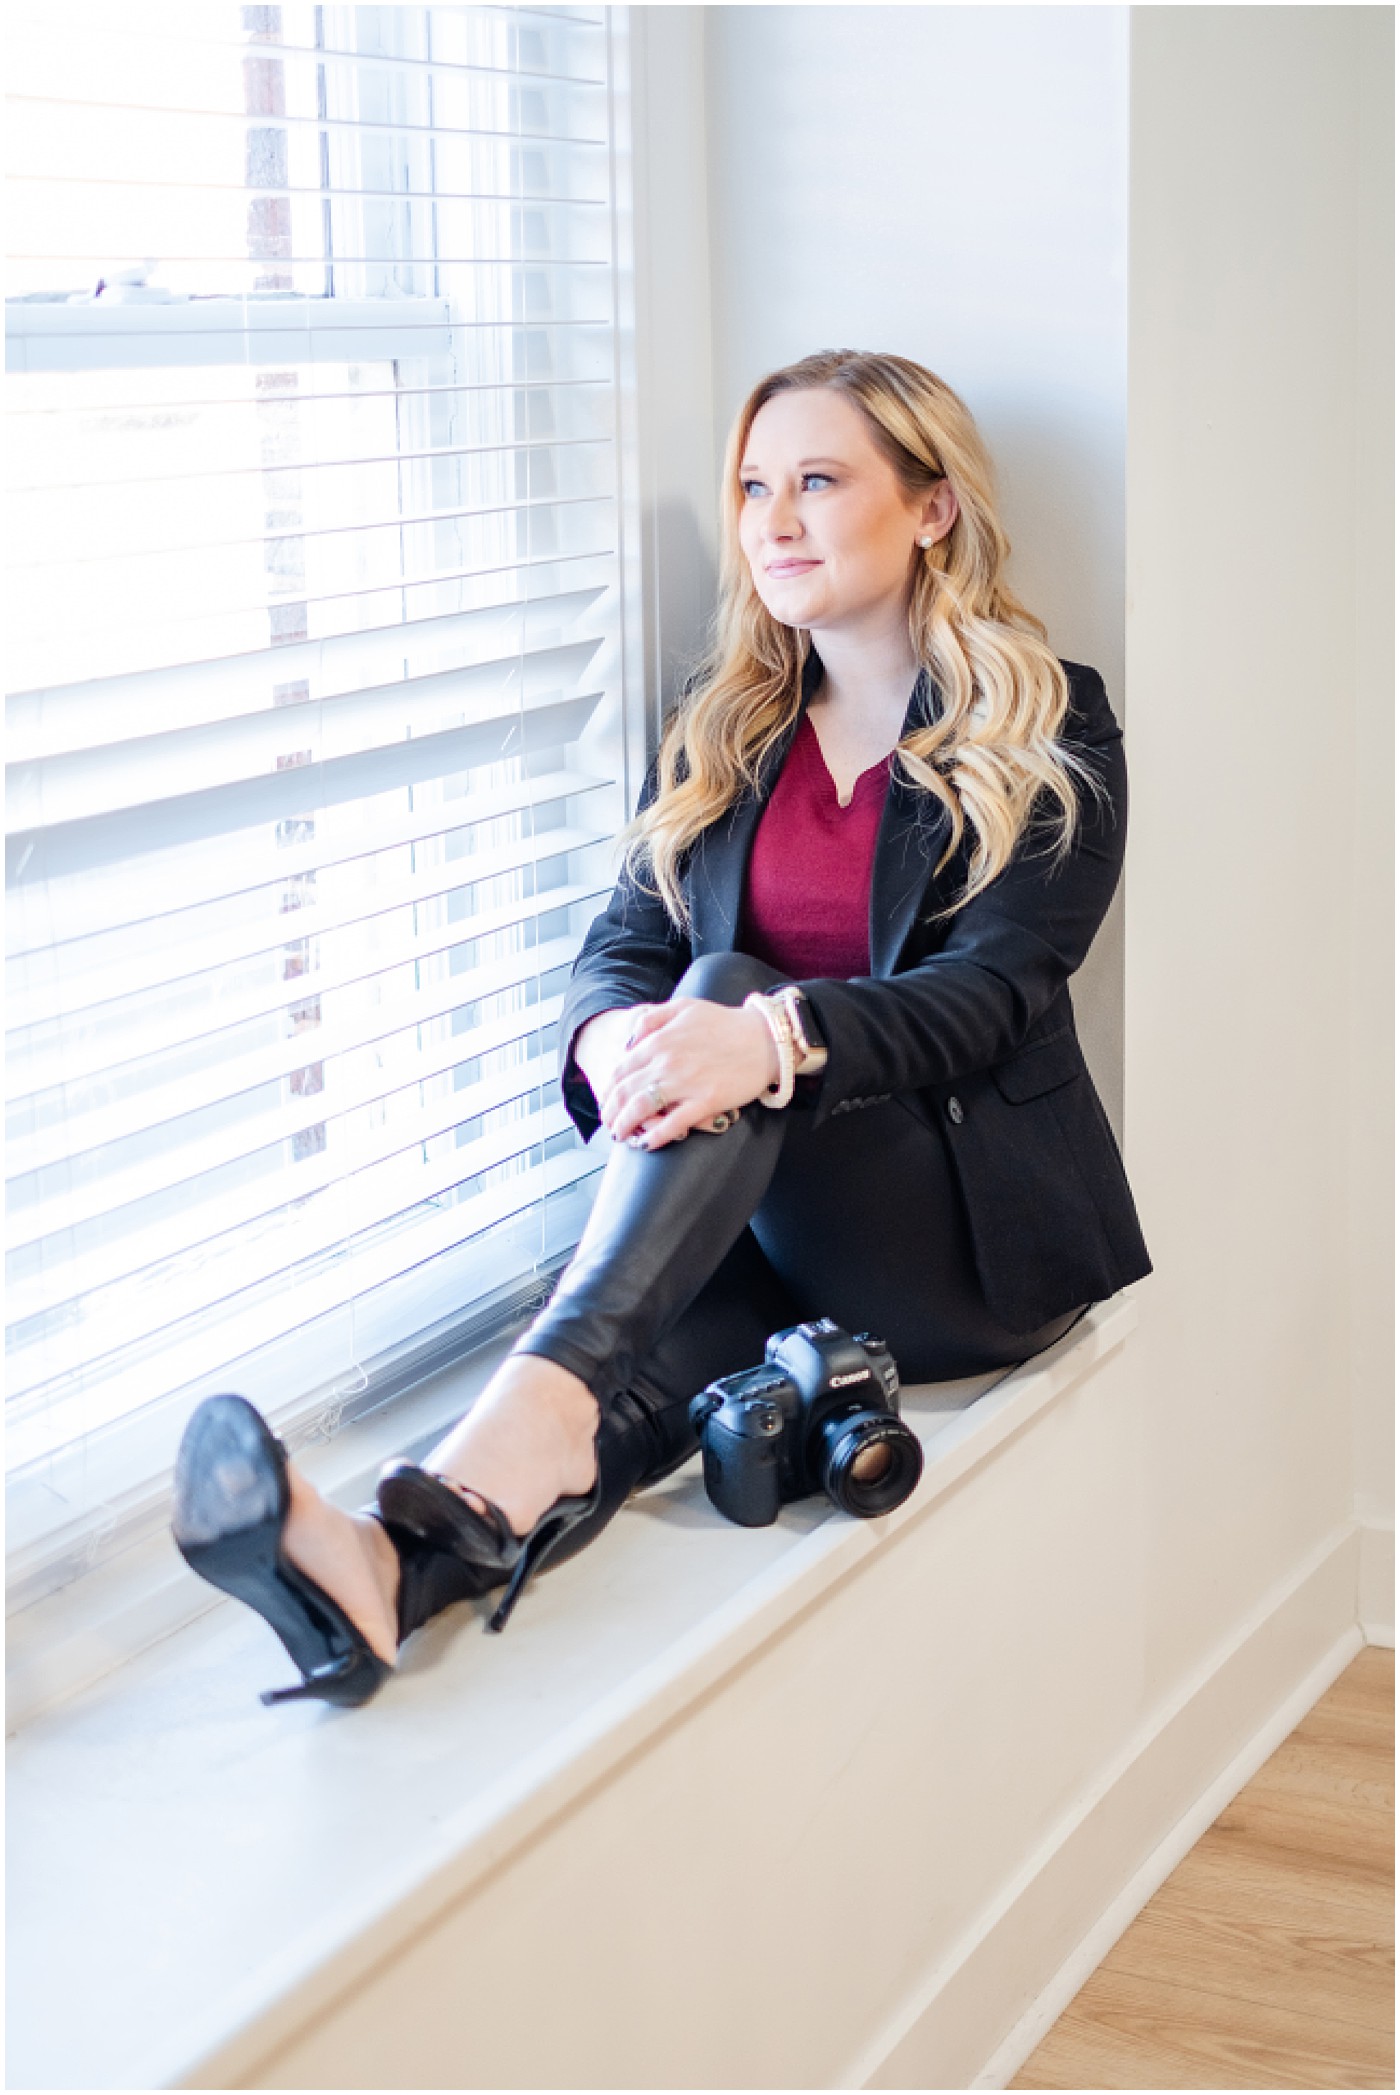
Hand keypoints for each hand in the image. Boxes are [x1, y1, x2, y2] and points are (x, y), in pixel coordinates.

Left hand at [598, 997, 779, 1147]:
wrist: (765, 1039)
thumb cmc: (724, 1023)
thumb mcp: (683, 1006)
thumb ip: (651, 1018)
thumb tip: (628, 1041)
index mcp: (660, 1041)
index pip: (620, 1070)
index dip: (608, 1090)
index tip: (606, 1101)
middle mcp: (667, 1062)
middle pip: (625, 1092)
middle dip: (610, 1112)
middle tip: (608, 1123)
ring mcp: (686, 1083)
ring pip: (642, 1109)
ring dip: (625, 1125)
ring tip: (621, 1135)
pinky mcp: (706, 1101)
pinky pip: (673, 1123)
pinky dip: (656, 1136)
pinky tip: (646, 1143)